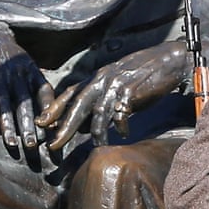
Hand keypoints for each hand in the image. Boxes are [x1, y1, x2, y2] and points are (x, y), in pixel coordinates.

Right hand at [0, 30, 51, 153]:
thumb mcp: (29, 68)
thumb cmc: (11, 61)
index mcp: (31, 71)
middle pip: (24, 104)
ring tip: (12, 144)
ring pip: (4, 105)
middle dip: (28, 126)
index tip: (51, 130)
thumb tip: (51, 120)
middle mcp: (16, 74)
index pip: (43, 93)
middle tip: (33, 146)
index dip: (47, 112)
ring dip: (8, 126)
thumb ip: (38, 89)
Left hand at [37, 39, 190, 149]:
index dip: (54, 109)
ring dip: (96, 134)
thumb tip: (83, 125)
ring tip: (96, 147)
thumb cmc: (141, 76)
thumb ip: (99, 102)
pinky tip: (124, 133)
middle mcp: (101, 80)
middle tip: (53, 145)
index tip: (41, 123)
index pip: (69, 94)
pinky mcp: (131, 92)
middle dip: (64, 127)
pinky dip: (121, 126)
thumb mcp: (115, 86)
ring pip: (98, 114)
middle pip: (77, 106)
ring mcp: (115, 86)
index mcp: (96, 78)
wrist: (168, 61)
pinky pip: (121, 114)